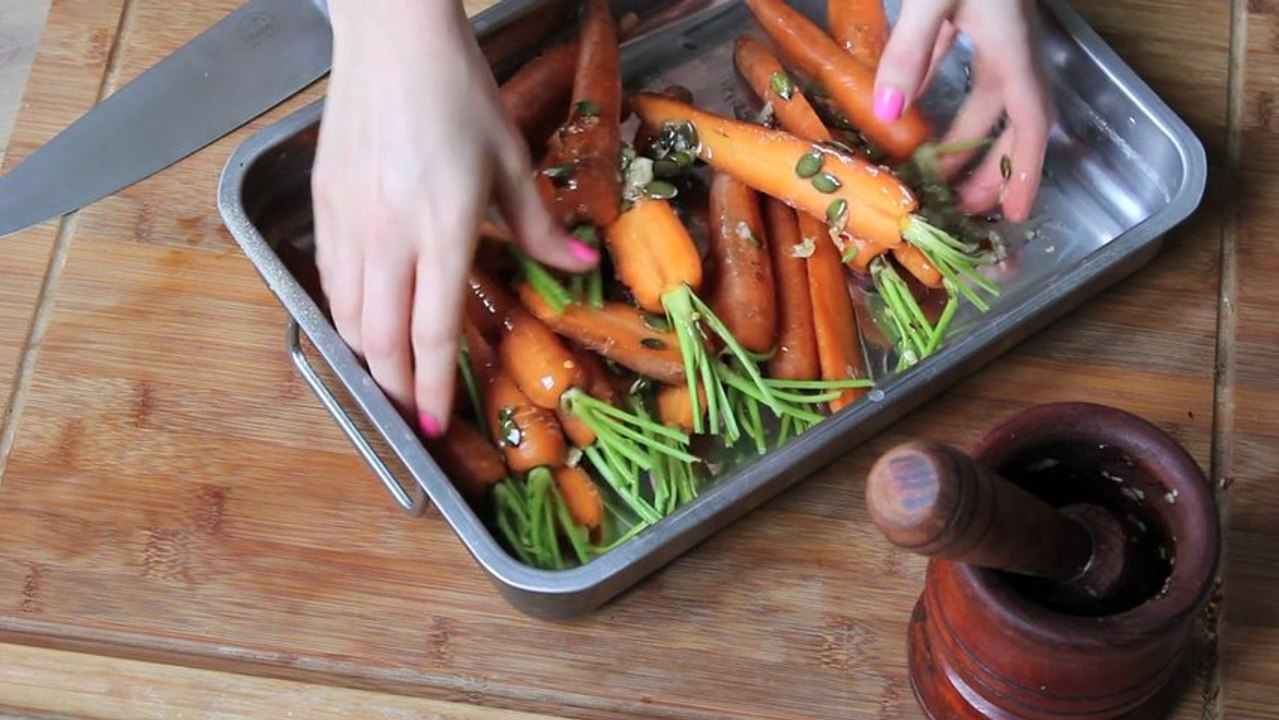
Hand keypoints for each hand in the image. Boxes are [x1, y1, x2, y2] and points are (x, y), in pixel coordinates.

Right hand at [313, 0, 599, 438]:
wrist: (393, 41)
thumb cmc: (458, 94)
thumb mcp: (509, 160)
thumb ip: (540, 226)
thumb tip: (580, 266)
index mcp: (442, 228)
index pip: (433, 329)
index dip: (432, 385)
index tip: (433, 423)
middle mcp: (388, 235)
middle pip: (381, 337)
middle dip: (394, 386)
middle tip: (409, 412)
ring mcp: (349, 221)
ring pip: (348, 314)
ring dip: (369, 354)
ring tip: (390, 373)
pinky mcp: (324, 204)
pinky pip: (329, 278)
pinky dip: (344, 311)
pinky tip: (363, 317)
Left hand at [871, 0, 1053, 222]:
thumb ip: (910, 52)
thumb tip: (888, 114)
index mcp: (1012, 48)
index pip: (1029, 123)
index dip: (1025, 172)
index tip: (1016, 213)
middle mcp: (1012, 44)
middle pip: (1012, 119)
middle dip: (993, 167)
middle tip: (965, 208)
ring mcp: (994, 26)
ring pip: (988, 96)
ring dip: (968, 135)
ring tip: (940, 171)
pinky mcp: (970, 7)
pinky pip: (960, 62)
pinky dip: (940, 90)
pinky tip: (912, 103)